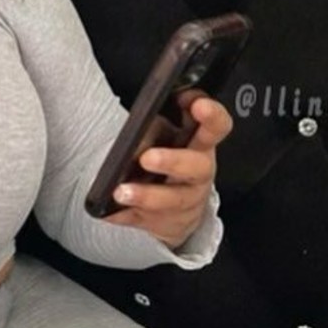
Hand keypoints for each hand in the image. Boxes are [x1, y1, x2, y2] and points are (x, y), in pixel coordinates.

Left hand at [102, 91, 233, 249]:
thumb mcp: (175, 137)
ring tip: (121, 191)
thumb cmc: (176, 164)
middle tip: (147, 158)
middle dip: (172, 161)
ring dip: (145, 195)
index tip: (197, 105)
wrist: (179, 210)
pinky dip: (123, 215)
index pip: (217, 127)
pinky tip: (109, 210)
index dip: (212, 115)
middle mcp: (197, 175)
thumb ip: (165, 119)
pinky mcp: (162, 222)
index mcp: (202, 145)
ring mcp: (183, 202)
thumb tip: (145, 112)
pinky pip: (141, 220)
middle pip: (196, 167)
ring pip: (170, 201)